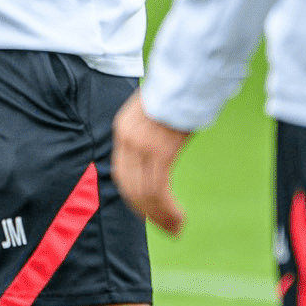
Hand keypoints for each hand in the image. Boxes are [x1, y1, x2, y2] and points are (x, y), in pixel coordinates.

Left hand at [111, 91, 191, 235]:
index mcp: (122, 130)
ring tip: (175, 228)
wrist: (184, 76)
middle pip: (130, 187)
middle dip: (146, 212)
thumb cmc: (174, 94)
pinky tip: (179, 218)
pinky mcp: (160, 151)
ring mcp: (142, 146)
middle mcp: (127, 140)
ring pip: (145, 193)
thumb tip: (154, 158)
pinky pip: (159, 189)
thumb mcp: (150, 113)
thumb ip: (146, 135)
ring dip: (160, 216)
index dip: (132, 198)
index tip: (145, 213)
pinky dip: (168, 209)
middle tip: (165, 228)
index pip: (121, 174)